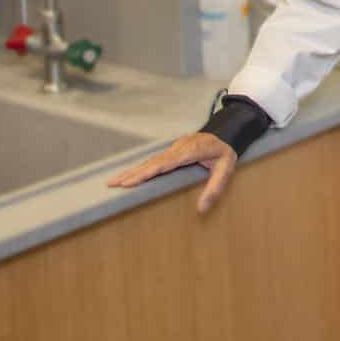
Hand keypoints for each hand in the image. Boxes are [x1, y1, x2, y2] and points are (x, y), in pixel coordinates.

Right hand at [108, 132, 237, 214]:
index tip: (129, 182)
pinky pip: (153, 159)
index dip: (146, 173)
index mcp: (189, 151)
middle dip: (131, 173)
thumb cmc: (225, 152)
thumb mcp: (226, 170)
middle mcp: (178, 148)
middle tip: (111, 184)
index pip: (163, 164)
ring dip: (132, 170)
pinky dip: (140, 167)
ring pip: (150, 160)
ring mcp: (174, 147)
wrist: (228, 131)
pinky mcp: (173, 150)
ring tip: (113, 181)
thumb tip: (202, 209)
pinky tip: (130, 174)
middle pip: (151, 162)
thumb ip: (214, 188)